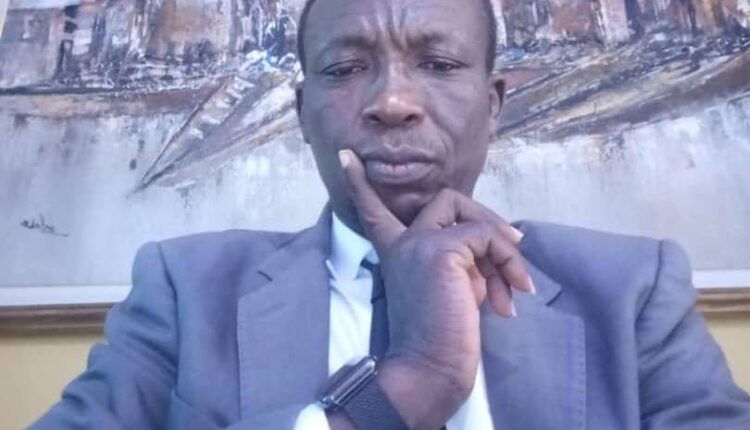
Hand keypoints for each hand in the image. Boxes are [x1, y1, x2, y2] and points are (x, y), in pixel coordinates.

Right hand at [338, 149, 533, 428]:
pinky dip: (508, 261)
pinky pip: (488, 237)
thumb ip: (462, 259)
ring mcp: (419, 243)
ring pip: (473, 217)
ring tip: (514, 288)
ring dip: (504, 251)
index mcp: (395, 253)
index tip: (345, 155)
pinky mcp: (440, 250)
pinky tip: (510, 293)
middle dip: (486, 218)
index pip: (373, 210)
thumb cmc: (442, 337)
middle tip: (514, 248)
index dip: (360, 183)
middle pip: (446, 199)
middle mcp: (402, 243)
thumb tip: (503, 242)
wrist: (430, 369)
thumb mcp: (452, 288)